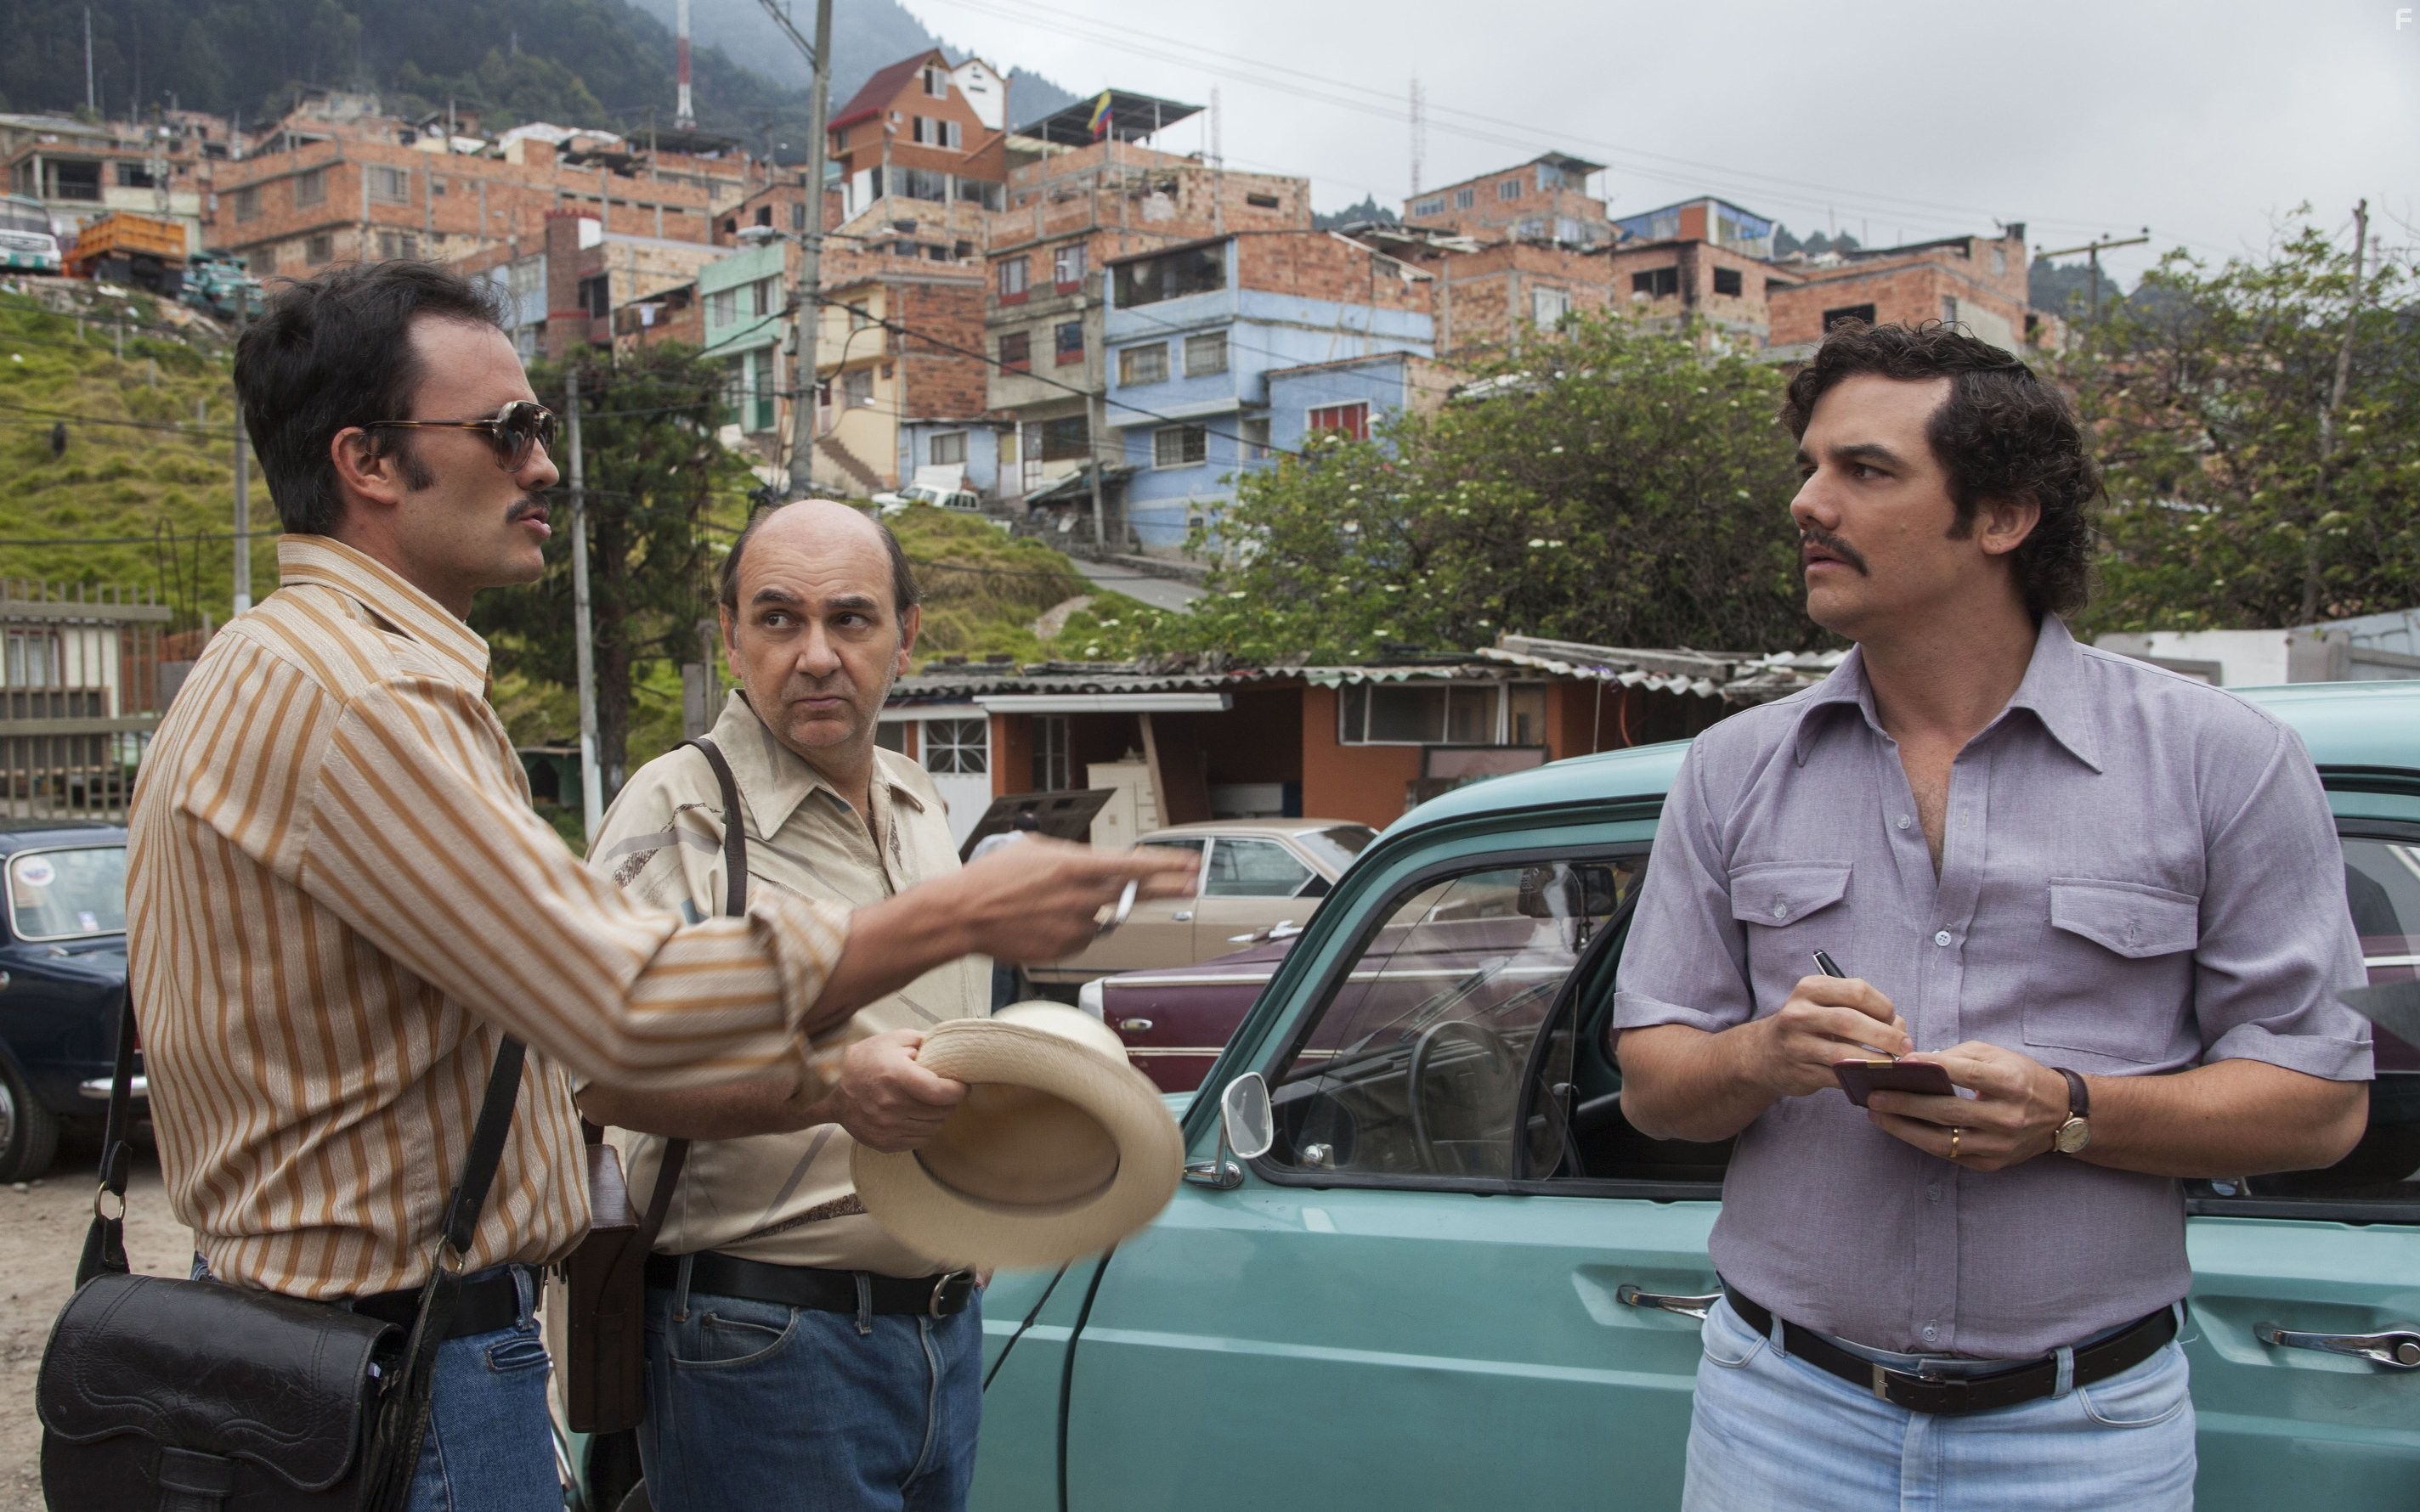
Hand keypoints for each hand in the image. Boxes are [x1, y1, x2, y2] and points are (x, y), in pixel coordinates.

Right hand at [831, 1029, 968, 1152]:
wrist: (832, 1088)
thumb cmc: (866, 1061)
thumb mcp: (893, 1040)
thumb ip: (924, 1042)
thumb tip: (950, 1051)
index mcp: (896, 1077)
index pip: (941, 1092)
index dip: (958, 1090)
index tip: (961, 1085)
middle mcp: (891, 1105)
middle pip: (941, 1111)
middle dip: (949, 1101)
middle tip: (943, 1091)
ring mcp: (886, 1127)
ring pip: (934, 1127)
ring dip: (937, 1115)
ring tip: (929, 1102)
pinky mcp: (884, 1142)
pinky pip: (920, 1140)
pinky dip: (924, 1128)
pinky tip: (916, 1115)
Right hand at [947, 837, 1198, 963]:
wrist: (963, 914)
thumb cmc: (992, 877)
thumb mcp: (1035, 849)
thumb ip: (1072, 855)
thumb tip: (1096, 861)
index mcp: (1076, 866)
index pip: (1135, 866)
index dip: (1168, 866)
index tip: (1190, 865)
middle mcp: (1082, 897)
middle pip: (1136, 895)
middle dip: (1168, 889)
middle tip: (1192, 884)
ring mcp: (1075, 926)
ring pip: (1103, 918)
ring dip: (1094, 910)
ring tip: (1054, 903)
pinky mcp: (1065, 949)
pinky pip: (1083, 937)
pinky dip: (1073, 929)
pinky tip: (1044, 920)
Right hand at [1745, 973, 1910, 1097]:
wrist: (1764, 1053)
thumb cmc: (1808, 1026)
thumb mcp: (1827, 1007)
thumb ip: (1863, 1012)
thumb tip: (1901, 1028)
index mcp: (1810, 988)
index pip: (1858, 991)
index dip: (1884, 1007)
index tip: (1894, 1021)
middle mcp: (1799, 1013)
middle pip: (1851, 1020)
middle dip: (1886, 1035)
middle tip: (1905, 1047)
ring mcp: (1796, 1044)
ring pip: (1844, 1054)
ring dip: (1875, 1061)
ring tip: (1892, 1064)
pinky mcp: (1800, 1072)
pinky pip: (1838, 1077)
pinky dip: (1860, 1079)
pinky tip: (1873, 1078)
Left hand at [1866, 1042, 2068, 1170]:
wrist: (2061, 1115)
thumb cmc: (2021, 1078)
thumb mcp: (1997, 1056)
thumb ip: (1959, 1057)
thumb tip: (1917, 1063)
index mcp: (2011, 1083)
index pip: (1965, 1074)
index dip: (1930, 1068)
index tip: (1897, 1064)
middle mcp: (2007, 1117)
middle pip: (1947, 1111)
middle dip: (1904, 1103)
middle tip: (1873, 1096)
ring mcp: (1999, 1145)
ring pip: (1943, 1140)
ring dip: (1904, 1129)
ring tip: (1877, 1115)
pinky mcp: (1992, 1164)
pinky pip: (1949, 1154)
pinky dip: (1921, 1141)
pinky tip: (1900, 1128)